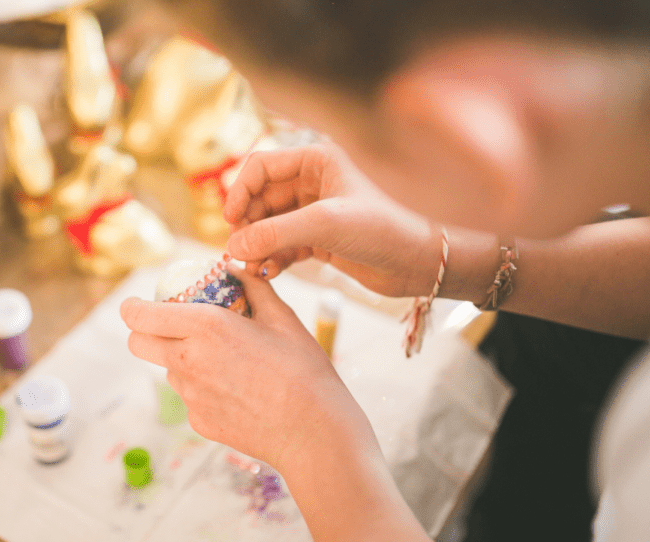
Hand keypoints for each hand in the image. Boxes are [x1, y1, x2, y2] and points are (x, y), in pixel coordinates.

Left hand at [120, 266, 363, 469]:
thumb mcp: (282, 317)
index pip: (139, 315)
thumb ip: (252, 287)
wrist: (314, 432)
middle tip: (170, 327)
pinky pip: (190, 397)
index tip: (139, 304)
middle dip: (144, 332)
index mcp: (206, 327)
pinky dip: (204, 389)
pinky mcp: (198, 421)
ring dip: (182, 360)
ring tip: (227, 362)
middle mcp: (188, 361)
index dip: (133, 307)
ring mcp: (191, 396)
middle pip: (137, 343)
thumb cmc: (304, 370)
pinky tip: (239, 391)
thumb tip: (234, 268)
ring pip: (167, 370)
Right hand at [225, 143, 442, 297]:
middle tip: (238, 251)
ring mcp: (316, 212)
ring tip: (253, 267)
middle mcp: (315, 182)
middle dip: (247, 224)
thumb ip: (275, 233)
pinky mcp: (321, 240)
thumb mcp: (326, 225)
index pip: (261, 166)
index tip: (229, 220)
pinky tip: (269, 272)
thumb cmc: (384, 229)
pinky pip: (283, 245)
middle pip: (261, 198)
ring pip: (270, 225)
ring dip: (257, 245)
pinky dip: (272, 258)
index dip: (240, 191)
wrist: (420, 263)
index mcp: (317, 160)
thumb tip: (232, 246)